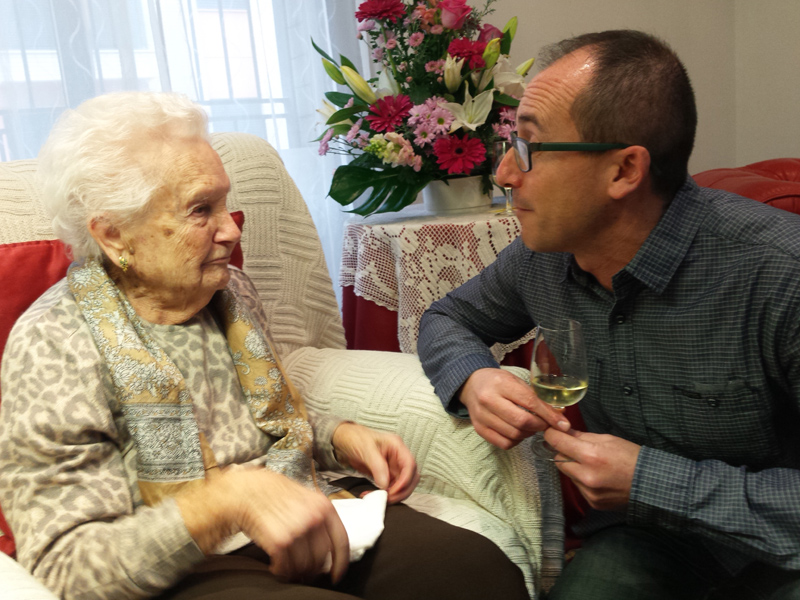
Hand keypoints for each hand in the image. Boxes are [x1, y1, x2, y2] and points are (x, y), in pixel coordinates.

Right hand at [177, 468, 349, 582]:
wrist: (242, 491)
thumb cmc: (269, 492)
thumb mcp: (301, 495)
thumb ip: (316, 514)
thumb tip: (324, 539)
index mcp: (323, 506)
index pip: (341, 541)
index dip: (340, 562)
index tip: (336, 574)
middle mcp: (314, 518)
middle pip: (321, 558)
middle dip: (312, 569)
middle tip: (303, 571)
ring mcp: (298, 530)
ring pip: (304, 566)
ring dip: (295, 572)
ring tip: (286, 567)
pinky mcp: (280, 542)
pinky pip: (286, 567)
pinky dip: (281, 571)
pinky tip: (275, 565)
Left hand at [332, 422, 419, 503]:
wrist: (344, 440)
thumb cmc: (355, 438)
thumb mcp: (366, 449)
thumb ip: (377, 466)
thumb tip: (385, 484)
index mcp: (396, 446)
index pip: (410, 465)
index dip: (405, 480)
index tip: (394, 490)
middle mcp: (398, 456)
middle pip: (411, 477)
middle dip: (402, 490)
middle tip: (387, 498)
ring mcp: (393, 466)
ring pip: (402, 485)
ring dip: (394, 494)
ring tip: (379, 498)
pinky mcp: (386, 474)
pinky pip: (391, 487)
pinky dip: (385, 494)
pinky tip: (373, 495)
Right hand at [460, 368, 570, 448]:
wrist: (471, 384)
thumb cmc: (497, 381)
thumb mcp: (516, 381)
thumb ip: (536, 397)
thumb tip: (560, 415)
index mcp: (500, 383)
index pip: (529, 402)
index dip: (549, 415)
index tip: (562, 424)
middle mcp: (488, 400)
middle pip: (521, 421)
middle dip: (539, 426)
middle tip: (545, 424)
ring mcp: (481, 416)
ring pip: (514, 434)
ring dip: (528, 434)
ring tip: (531, 427)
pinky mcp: (479, 429)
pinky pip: (504, 443)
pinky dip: (516, 441)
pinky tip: (518, 432)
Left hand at [544, 428, 641, 510]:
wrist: (652, 484)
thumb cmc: (632, 457)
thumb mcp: (608, 439)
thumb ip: (582, 436)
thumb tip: (563, 431)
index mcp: (591, 455)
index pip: (558, 443)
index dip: (552, 435)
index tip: (552, 432)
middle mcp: (587, 476)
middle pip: (558, 460)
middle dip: (563, 452)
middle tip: (574, 448)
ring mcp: (589, 492)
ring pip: (568, 474)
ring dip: (573, 467)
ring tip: (592, 464)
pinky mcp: (592, 502)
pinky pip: (578, 487)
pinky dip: (582, 480)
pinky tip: (598, 476)